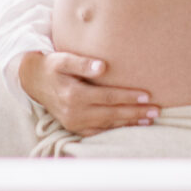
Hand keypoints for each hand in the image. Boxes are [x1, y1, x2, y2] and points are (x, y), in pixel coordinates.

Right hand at [18, 50, 159, 134]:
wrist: (34, 81)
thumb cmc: (53, 66)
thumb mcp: (63, 59)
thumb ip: (82, 63)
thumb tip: (102, 67)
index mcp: (74, 95)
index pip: (108, 97)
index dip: (128, 97)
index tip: (147, 95)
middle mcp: (75, 113)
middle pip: (112, 114)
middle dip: (135, 113)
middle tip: (156, 110)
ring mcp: (74, 123)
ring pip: (108, 125)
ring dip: (130, 122)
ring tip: (149, 119)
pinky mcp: (75, 128)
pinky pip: (100, 131)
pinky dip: (116, 129)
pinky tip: (130, 125)